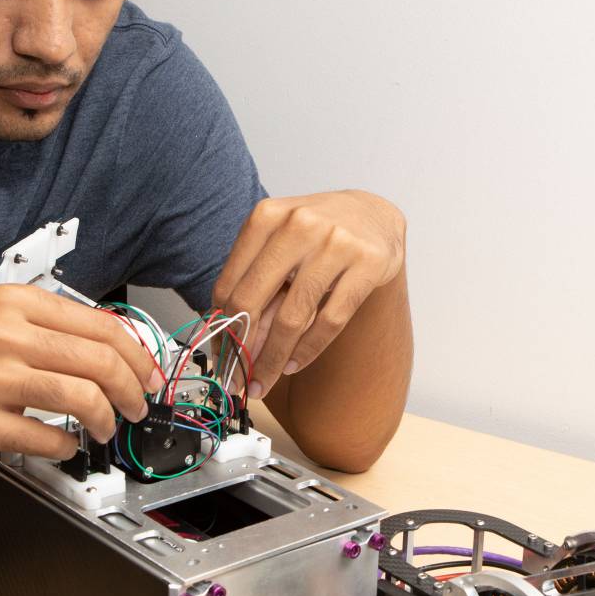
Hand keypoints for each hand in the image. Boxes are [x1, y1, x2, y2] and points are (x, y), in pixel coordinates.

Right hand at [0, 284, 165, 465]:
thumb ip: (52, 332)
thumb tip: (121, 354)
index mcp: (14, 303)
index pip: (102, 326)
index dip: (139, 357)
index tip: (150, 377)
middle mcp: (1, 334)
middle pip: (100, 361)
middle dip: (132, 391)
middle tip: (136, 407)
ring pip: (81, 397)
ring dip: (106, 420)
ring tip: (105, 428)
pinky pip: (46, 437)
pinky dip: (67, 445)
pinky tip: (65, 444)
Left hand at [212, 190, 406, 398]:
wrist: (374, 214)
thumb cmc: (318, 233)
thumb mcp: (280, 244)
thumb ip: (257, 283)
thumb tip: (230, 344)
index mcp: (267, 215)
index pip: (230, 284)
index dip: (220, 327)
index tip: (220, 355)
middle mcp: (298, 224)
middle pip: (253, 301)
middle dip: (240, 350)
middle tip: (237, 379)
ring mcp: (336, 243)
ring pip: (293, 318)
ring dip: (273, 359)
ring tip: (264, 381)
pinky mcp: (368, 264)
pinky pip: (331, 320)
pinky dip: (309, 350)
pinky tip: (296, 363)